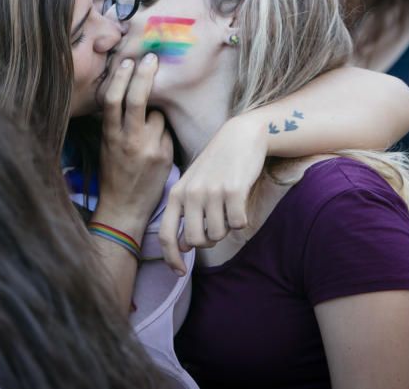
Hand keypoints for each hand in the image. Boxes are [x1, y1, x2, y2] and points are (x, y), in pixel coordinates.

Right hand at [96, 54, 173, 232]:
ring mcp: (148, 148)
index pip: (113, 100)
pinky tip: (159, 147)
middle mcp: (128, 139)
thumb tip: (128, 94)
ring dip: (157, 115)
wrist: (125, 208)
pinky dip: (165, 134)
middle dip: (145, 74)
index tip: (127, 61)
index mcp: (110, 135)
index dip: (120, 77)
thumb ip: (117, 123)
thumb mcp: (108, 146)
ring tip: (150, 131)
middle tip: (152, 58)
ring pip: (158, 115)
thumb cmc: (114, 174)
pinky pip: (168, 133)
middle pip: (137, 99)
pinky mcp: (164, 156)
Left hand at [159, 114, 265, 273]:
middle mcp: (191, 194)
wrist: (241, 136)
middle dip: (209, 240)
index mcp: (176, 193)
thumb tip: (183, 246)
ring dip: (226, 227)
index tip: (180, 272)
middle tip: (217, 223)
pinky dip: (242, 219)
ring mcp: (212, 192)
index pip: (166, 235)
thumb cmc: (216, 164)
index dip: (171, 259)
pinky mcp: (234, 191)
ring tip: (228, 206)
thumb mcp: (193, 184)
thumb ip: (185, 213)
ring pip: (219, 234)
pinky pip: (238, 224)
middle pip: (197, 241)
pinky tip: (241, 202)